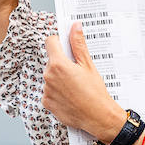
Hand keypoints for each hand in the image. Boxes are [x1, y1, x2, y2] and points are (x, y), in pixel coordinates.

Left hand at [43, 21, 122, 140]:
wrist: (98, 117)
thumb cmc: (95, 92)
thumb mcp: (88, 65)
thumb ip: (78, 44)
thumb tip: (75, 27)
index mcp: (58, 64)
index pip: (50, 42)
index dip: (59, 42)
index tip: (66, 47)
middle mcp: (48, 76)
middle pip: (51, 61)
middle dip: (62, 63)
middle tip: (77, 71)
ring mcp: (46, 90)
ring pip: (50, 76)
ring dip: (59, 78)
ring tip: (75, 86)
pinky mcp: (46, 102)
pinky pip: (49, 91)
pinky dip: (57, 92)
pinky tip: (70, 96)